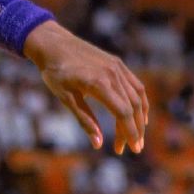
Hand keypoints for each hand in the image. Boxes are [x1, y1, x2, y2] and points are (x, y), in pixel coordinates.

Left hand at [24, 22, 148, 153]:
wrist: (53, 44)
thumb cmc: (55, 72)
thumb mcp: (65, 98)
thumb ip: (84, 120)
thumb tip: (98, 144)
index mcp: (99, 84)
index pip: (123, 113)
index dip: (128, 133)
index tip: (128, 149)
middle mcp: (113, 74)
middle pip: (133, 108)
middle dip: (135, 130)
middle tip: (133, 148)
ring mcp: (118, 67)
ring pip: (137, 97)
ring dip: (140, 118)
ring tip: (137, 135)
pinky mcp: (118, 64)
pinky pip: (135, 85)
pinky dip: (140, 101)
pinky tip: (139, 115)